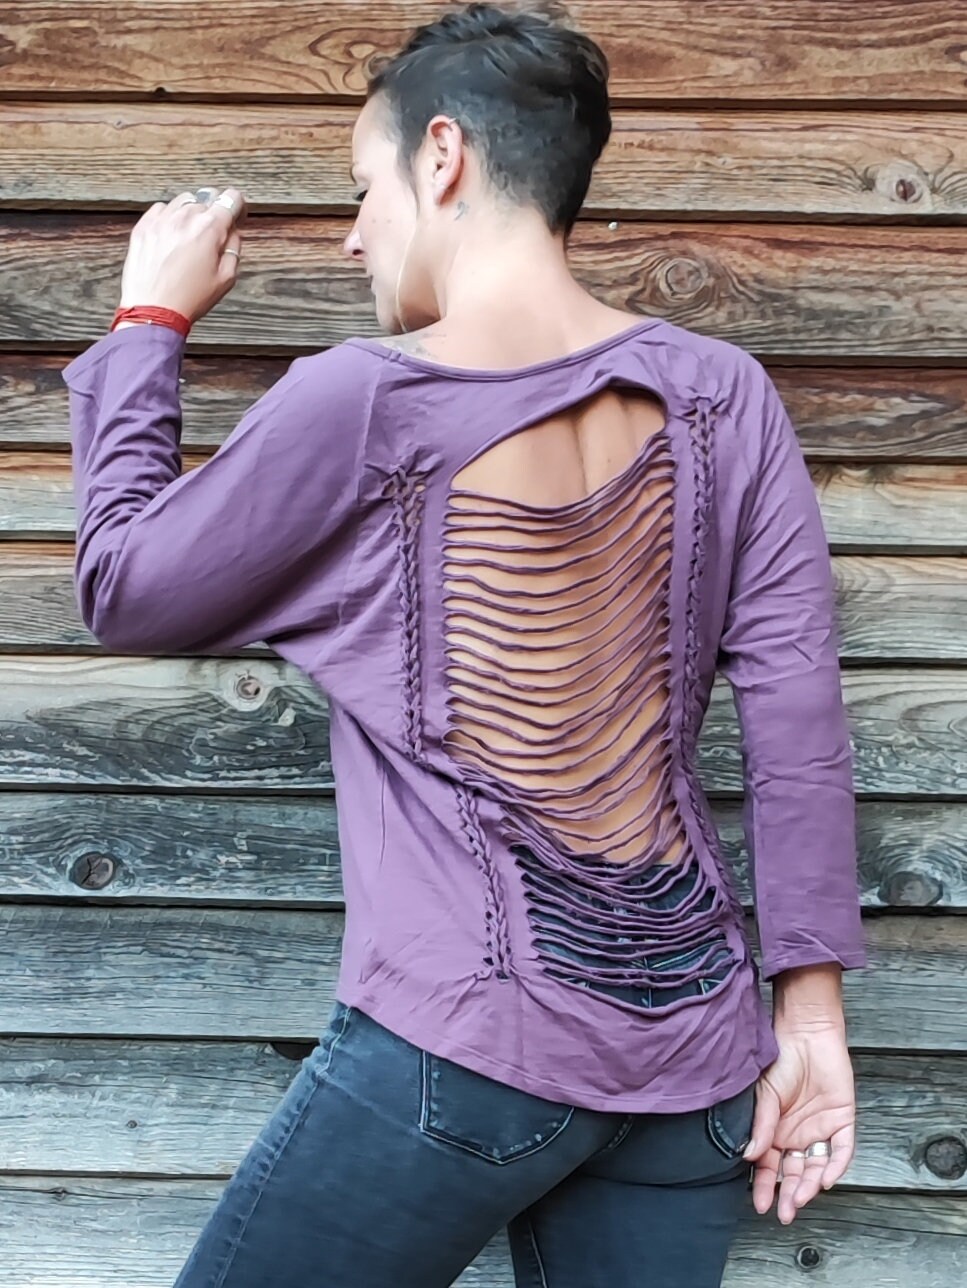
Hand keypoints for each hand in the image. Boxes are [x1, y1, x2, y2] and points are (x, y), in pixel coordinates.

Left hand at [117, 186, 247, 323]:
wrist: (153, 310)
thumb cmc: (188, 298)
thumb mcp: (226, 279)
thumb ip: (234, 248)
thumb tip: (232, 233)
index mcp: (210, 227)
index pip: (232, 198)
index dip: (237, 207)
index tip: (235, 217)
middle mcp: (185, 217)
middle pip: (207, 199)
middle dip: (214, 215)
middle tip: (212, 237)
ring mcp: (162, 220)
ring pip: (184, 201)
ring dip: (191, 213)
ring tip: (191, 236)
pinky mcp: (144, 226)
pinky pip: (161, 209)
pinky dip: (170, 218)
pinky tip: (172, 237)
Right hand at [743, 1023, 856, 1223]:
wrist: (805, 1033)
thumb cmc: (778, 1059)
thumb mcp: (763, 1094)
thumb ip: (760, 1125)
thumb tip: (750, 1157)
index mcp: (773, 1130)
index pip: (768, 1166)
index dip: (764, 1185)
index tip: (759, 1203)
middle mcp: (796, 1135)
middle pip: (793, 1173)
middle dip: (788, 1194)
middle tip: (784, 1213)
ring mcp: (819, 1130)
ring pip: (816, 1167)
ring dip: (809, 1184)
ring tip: (800, 1198)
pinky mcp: (842, 1122)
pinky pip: (842, 1150)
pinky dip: (835, 1166)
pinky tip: (824, 1179)